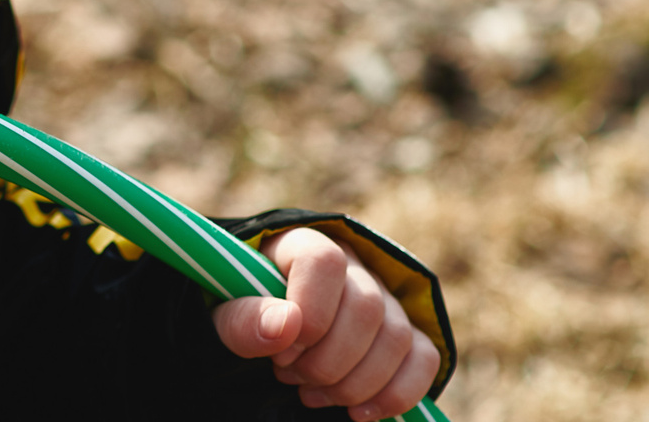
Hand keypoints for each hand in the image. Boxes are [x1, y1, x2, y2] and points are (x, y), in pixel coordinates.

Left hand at [213, 228, 439, 419]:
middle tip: (288, 377)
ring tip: (310, 393)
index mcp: (302, 244)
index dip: (307, 313)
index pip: (325, 263)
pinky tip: (357, 412)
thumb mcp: (225, 315)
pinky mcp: (406, 333)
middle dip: (326, 360)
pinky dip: (395, 394)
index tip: (279, 351)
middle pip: (366, 308)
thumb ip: (244, 318)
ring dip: (353, 382)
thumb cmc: (243, 314)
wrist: (264, 328)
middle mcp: (353, 264)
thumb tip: (286, 325)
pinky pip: (424, 358)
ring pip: (397, 337)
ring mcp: (385, 298)